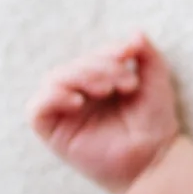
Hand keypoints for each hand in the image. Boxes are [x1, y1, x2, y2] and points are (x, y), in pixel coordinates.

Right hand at [26, 32, 181, 193]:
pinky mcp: (53, 133)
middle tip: (127, 82)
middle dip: (99, 65)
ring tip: (109, 89)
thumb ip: (146, 55)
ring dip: (81, 76)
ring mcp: (63, 114)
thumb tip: (135, 33)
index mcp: (97, 83)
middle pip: (72, 65)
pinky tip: (79, 102)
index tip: (131, 53)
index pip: (91, 56)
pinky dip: (53, 97)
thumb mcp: (156, 82)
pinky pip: (36, 109)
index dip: (108, 50)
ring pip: (53, 80)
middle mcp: (77, 96)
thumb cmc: (155, 124)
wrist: (155, 160)